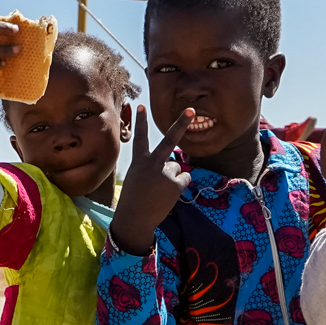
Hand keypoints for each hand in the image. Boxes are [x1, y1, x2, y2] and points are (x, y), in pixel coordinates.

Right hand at [108, 105, 194, 254]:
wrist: (135, 218)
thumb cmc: (134, 200)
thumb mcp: (137, 179)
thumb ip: (152, 169)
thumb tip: (176, 167)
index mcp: (139, 162)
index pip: (140, 138)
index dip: (141, 121)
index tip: (141, 105)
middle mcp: (152, 164)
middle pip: (169, 141)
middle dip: (181, 124)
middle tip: (190, 110)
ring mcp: (164, 173)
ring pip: (177, 168)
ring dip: (172, 178)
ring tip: (159, 191)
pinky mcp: (174, 184)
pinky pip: (184, 179)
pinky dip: (179, 187)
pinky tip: (167, 195)